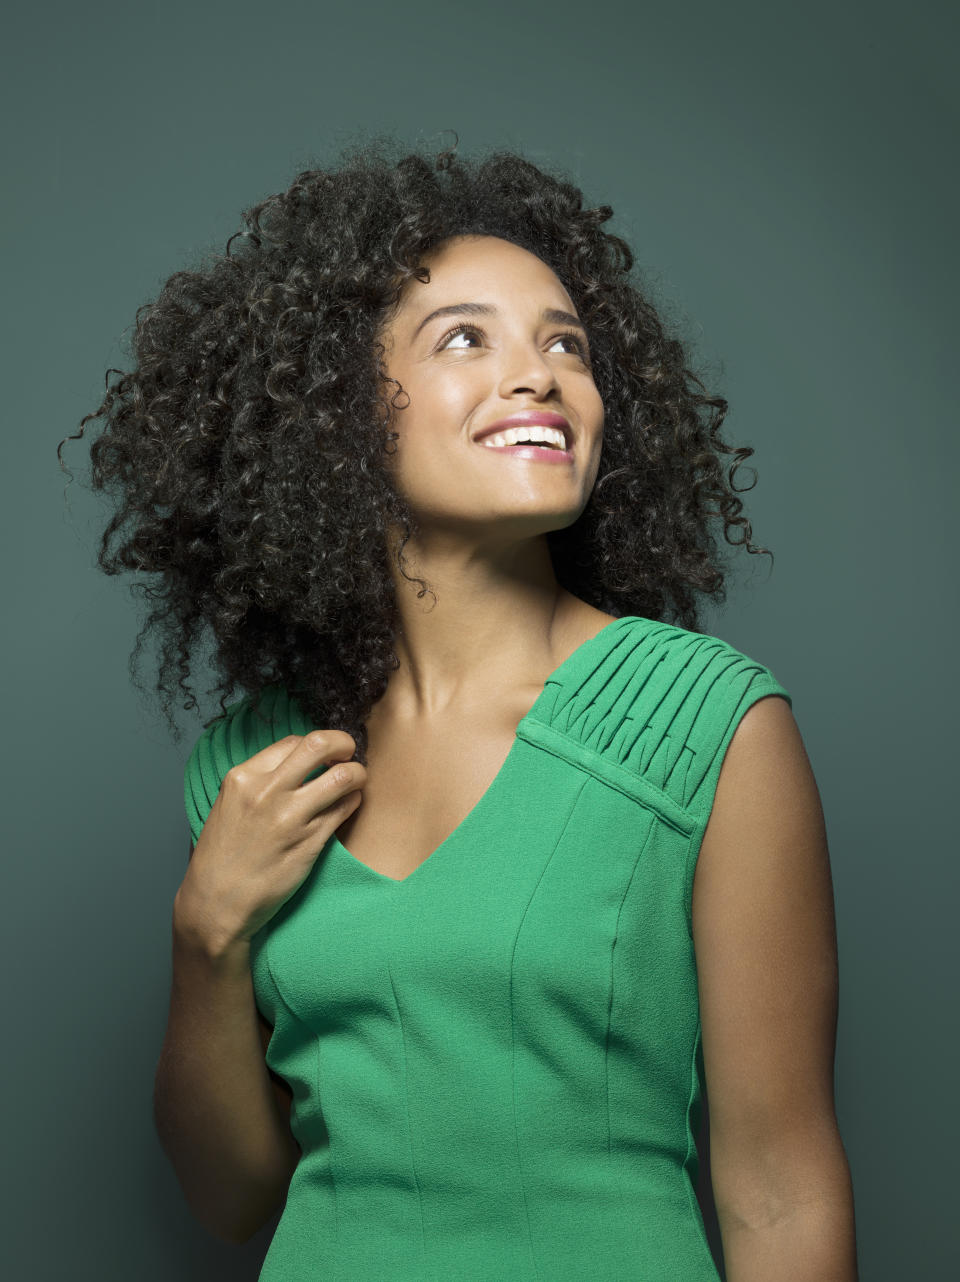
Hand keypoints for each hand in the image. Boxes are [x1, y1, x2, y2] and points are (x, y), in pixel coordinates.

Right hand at [176, 730, 365, 948]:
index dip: (315, 744)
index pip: (294, 741)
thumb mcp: (229, 805)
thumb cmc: (222, 858)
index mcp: (243, 778)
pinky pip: (344, 809)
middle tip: (349, 752)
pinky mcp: (310, 842)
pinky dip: (353, 800)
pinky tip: (350, 803)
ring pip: (342, 777)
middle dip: (343, 743)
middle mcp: (267, 791)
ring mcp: (291, 817)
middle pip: (320, 745)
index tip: (325, 753)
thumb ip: (260, 782)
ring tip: (356, 779)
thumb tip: (297, 763)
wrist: (215, 904)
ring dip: (357, 773)